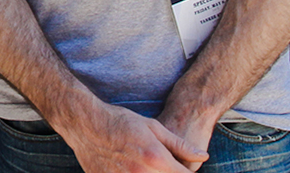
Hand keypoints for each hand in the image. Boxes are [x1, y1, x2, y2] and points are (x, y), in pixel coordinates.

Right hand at [54, 99, 207, 172]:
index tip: (180, 167)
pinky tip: (131, 168)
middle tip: (160, 164)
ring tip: (146, 164)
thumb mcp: (153, 127)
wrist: (85, 124)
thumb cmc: (120, 121)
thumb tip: (203, 156)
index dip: (185, 171)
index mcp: (156, 158)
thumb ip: (179, 144)